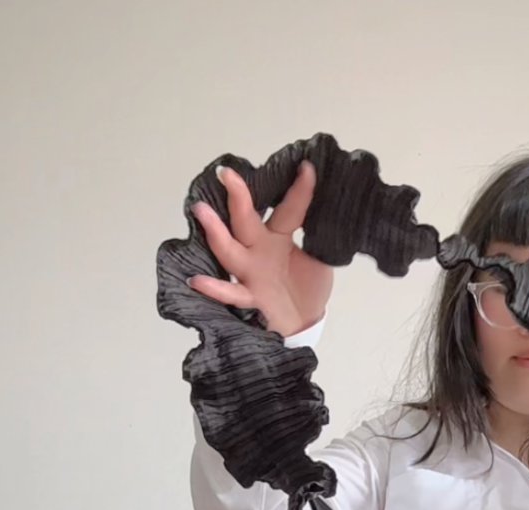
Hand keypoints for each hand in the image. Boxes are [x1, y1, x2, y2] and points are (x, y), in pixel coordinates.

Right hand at [188, 163, 333, 337]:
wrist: (303, 323)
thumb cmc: (307, 289)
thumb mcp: (320, 260)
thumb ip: (319, 239)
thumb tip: (331, 214)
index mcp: (279, 237)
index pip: (290, 209)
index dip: (299, 190)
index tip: (307, 166)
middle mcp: (260, 250)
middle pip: (245, 220)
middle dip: (237, 196)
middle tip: (226, 174)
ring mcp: (252, 272)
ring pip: (230, 250)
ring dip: (216, 232)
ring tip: (202, 212)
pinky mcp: (251, 296)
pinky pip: (230, 292)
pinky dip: (214, 288)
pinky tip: (197, 280)